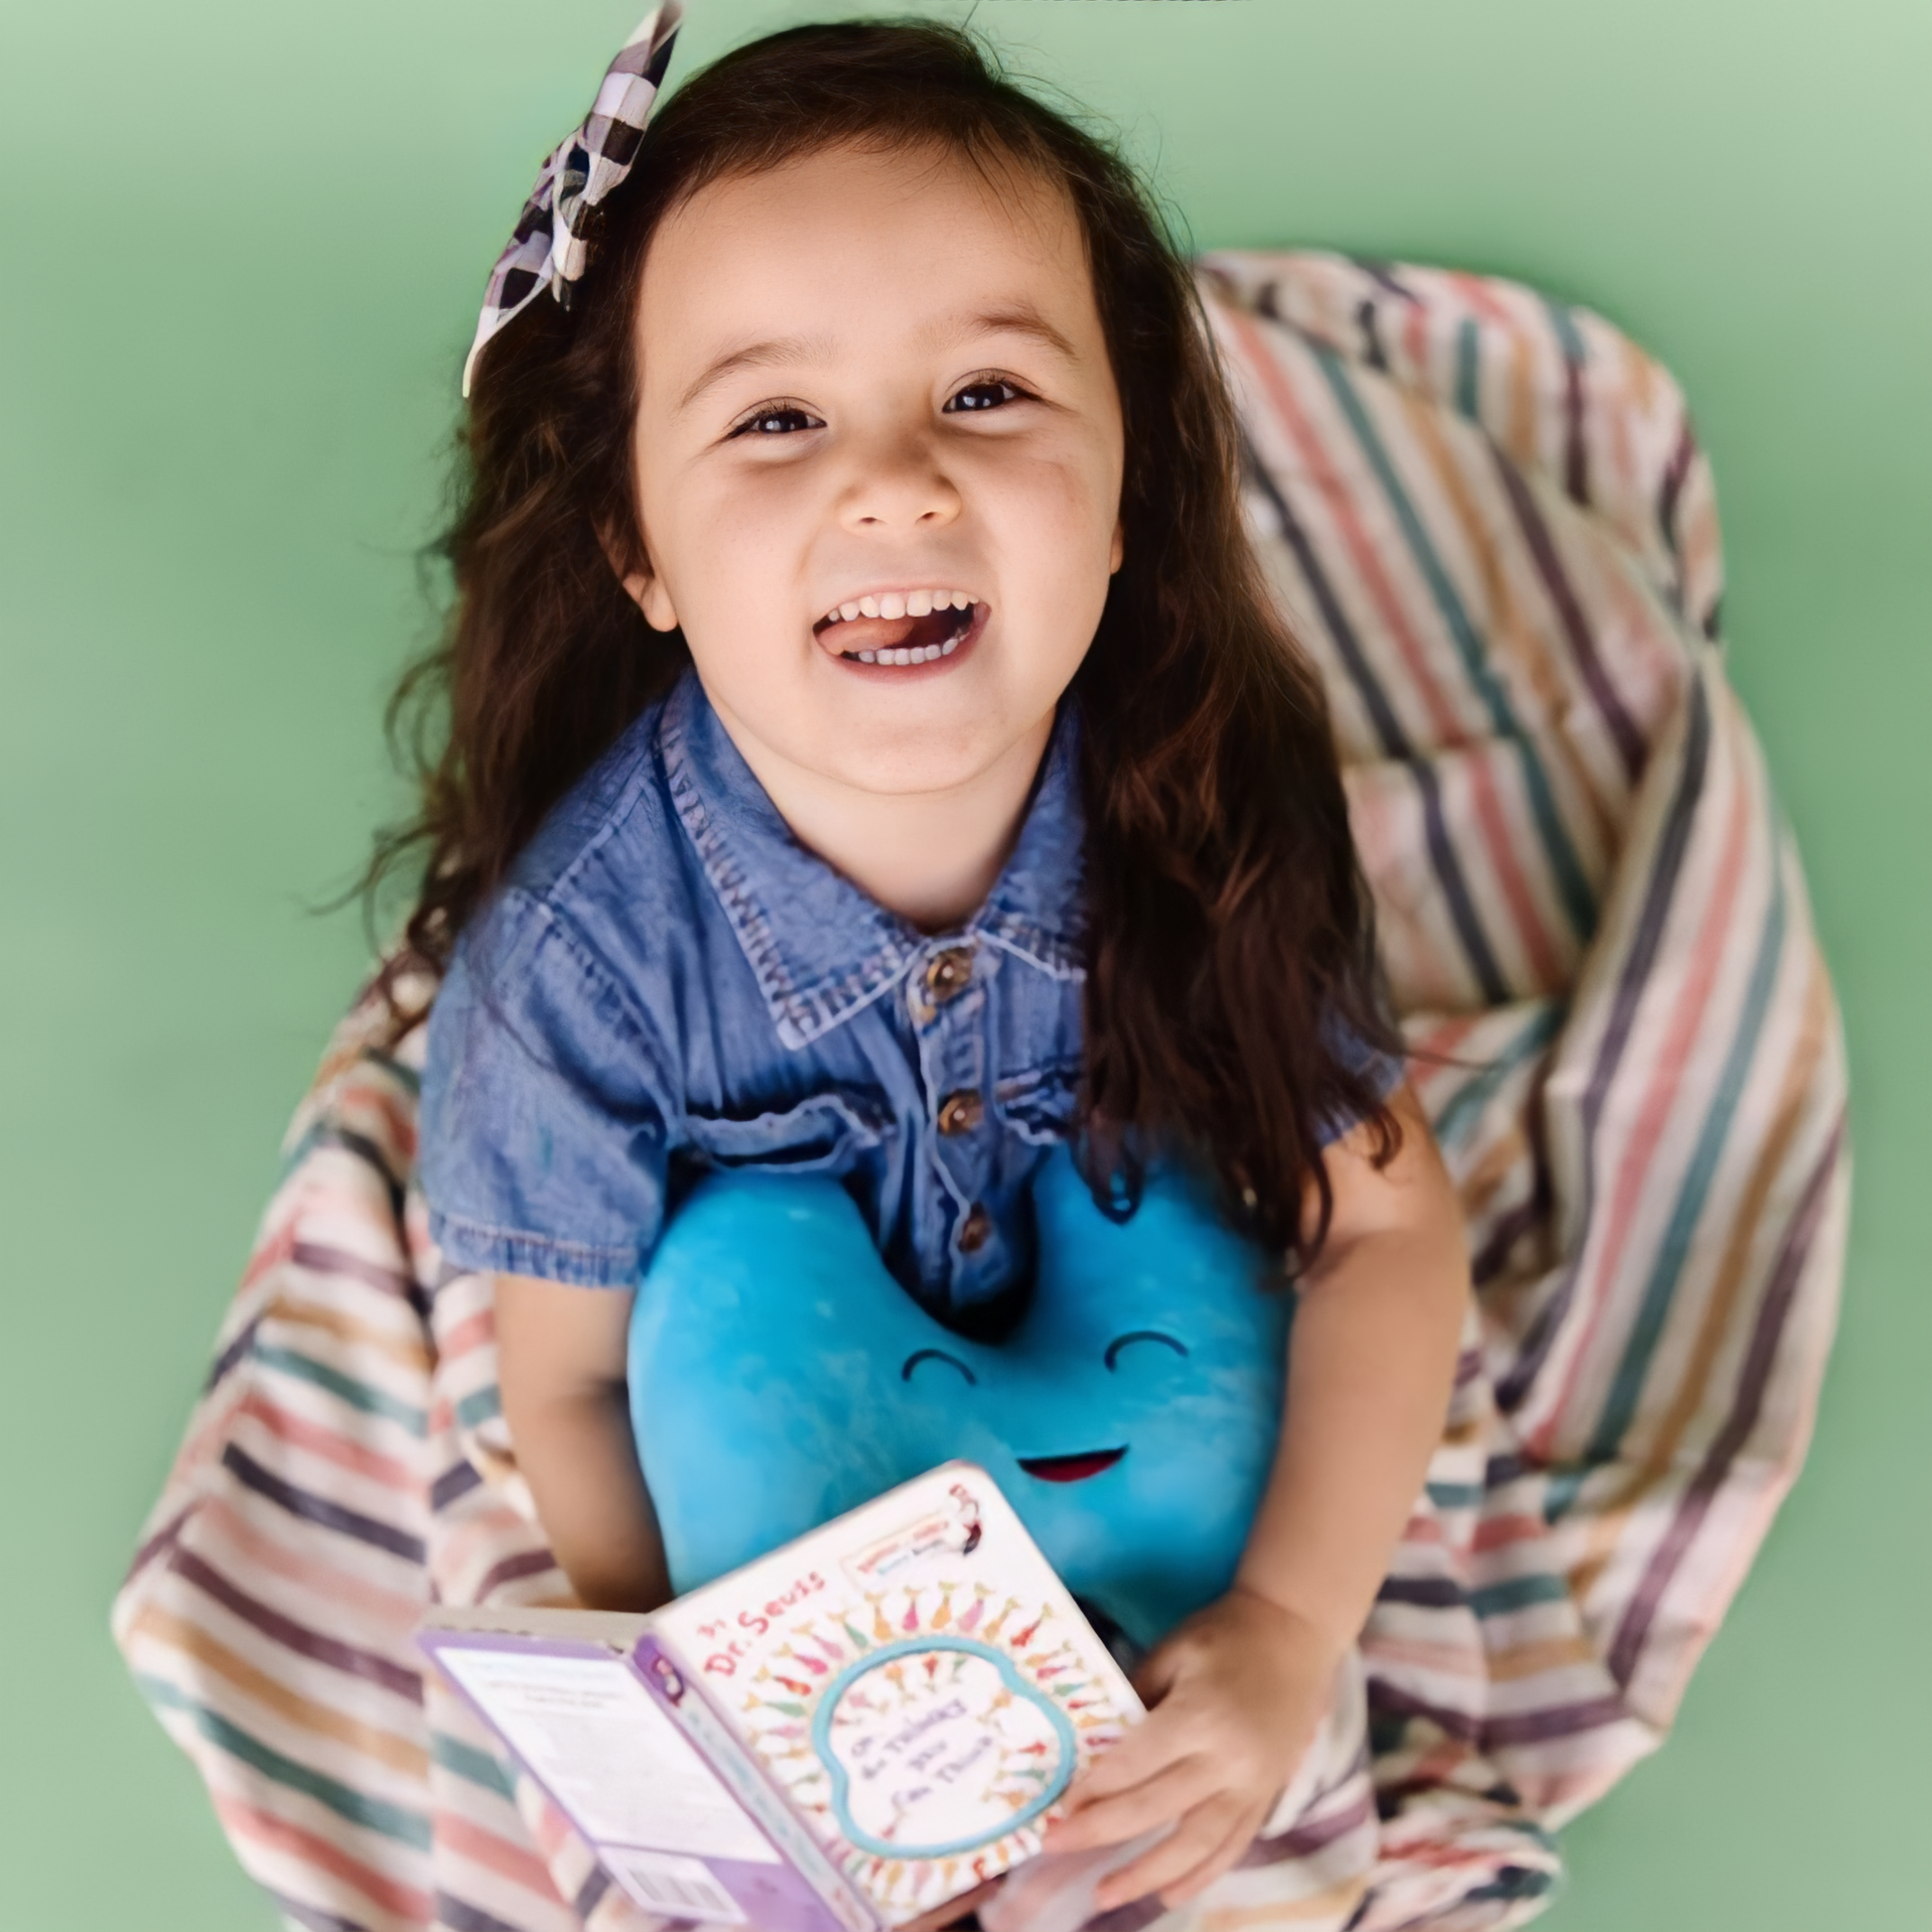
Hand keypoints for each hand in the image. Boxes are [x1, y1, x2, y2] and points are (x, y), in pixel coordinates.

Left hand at [1042, 1588, 1342, 1911]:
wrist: (1296, 1634)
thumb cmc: (1226, 1634)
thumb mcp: (1173, 1651)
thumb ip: (1137, 1697)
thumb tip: (1099, 1746)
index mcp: (1201, 1716)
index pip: (1135, 1764)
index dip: (1094, 1788)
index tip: (1059, 1805)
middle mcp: (1229, 1760)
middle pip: (1156, 1808)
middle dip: (1101, 1831)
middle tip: (1057, 1845)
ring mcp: (1253, 1785)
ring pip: (1196, 1844)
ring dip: (1148, 1874)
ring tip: (1106, 1894)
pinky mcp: (1267, 1795)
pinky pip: (1232, 1846)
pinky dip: (1201, 1875)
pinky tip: (1169, 1894)